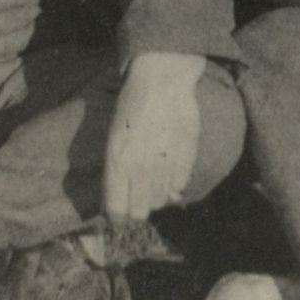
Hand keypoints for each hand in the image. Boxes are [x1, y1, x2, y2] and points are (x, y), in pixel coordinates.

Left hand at [102, 50, 205, 223]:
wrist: (163, 82)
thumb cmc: (132, 105)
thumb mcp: (113, 137)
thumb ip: (115, 170)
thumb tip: (115, 196)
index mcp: (118, 165)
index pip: (116, 210)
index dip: (117, 217)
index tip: (118, 216)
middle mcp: (141, 171)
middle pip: (139, 212)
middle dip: (136, 209)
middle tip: (137, 198)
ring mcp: (165, 167)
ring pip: (160, 202)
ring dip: (156, 196)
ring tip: (154, 180)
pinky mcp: (186, 160)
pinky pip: (179, 187)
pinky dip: (174, 186)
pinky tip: (170, 172)